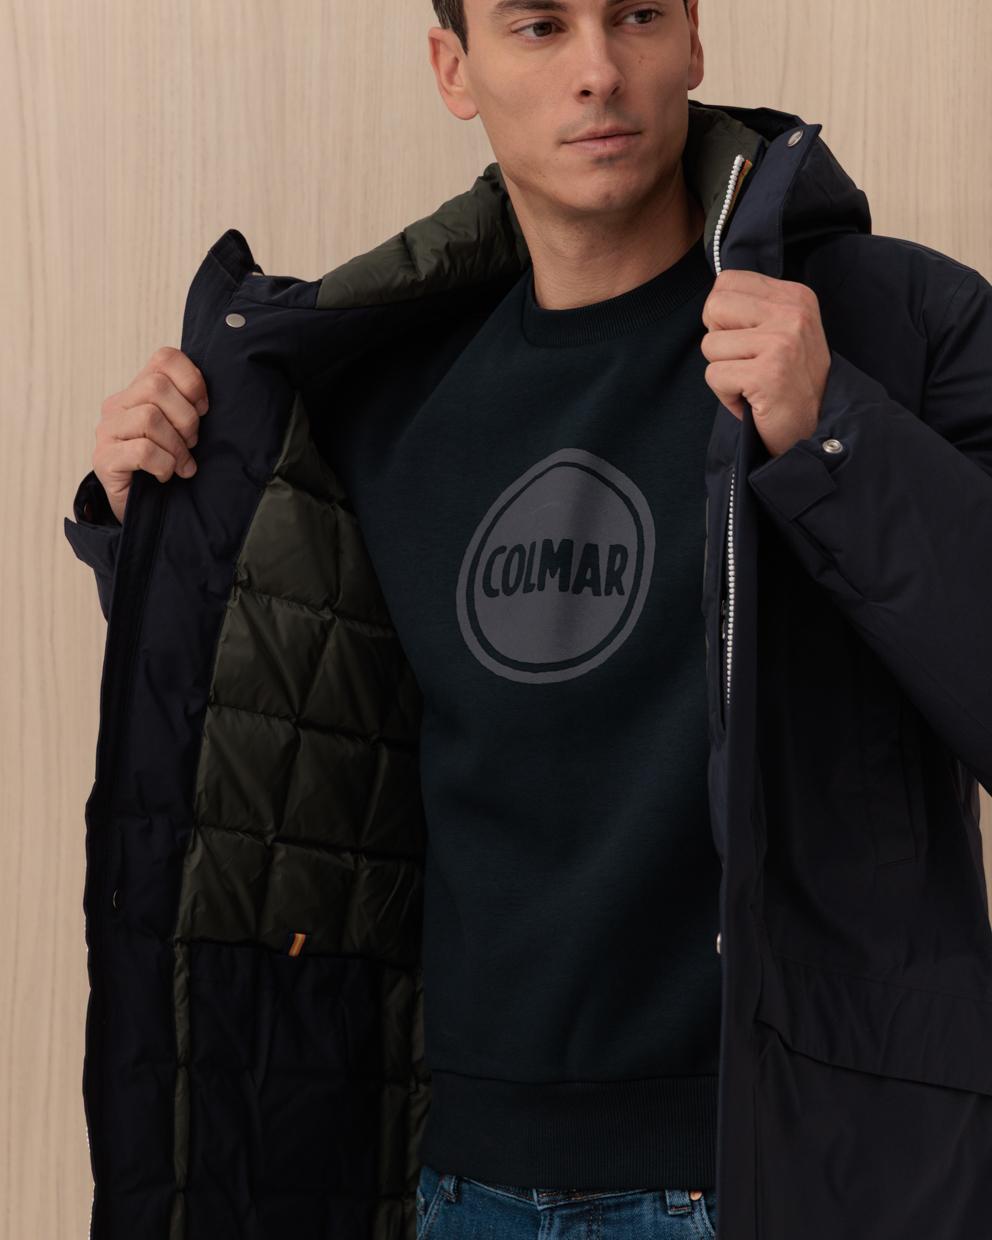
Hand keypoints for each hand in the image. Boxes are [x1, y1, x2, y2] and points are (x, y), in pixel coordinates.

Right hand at [92, 346, 208, 522]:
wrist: (141, 510)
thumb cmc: (166, 466)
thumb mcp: (181, 432)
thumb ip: (189, 408)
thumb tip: (211, 399)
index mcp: (138, 391)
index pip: (164, 358)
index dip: (192, 380)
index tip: (203, 409)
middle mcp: (118, 405)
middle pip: (157, 386)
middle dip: (186, 419)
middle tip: (191, 444)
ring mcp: (107, 431)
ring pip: (150, 417)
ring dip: (176, 446)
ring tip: (180, 464)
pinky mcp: (104, 459)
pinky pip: (143, 450)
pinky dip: (163, 465)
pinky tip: (165, 475)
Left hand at [700, 270, 831, 458]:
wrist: (816, 427)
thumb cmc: (789, 382)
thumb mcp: (781, 330)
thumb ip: (752, 307)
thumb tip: (711, 299)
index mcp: (795, 296)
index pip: (728, 280)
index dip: (722, 314)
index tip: (744, 338)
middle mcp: (792, 313)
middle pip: (714, 305)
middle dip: (717, 339)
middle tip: (744, 360)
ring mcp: (781, 342)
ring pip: (710, 345)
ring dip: (723, 371)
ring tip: (752, 382)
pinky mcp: (767, 374)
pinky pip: (714, 376)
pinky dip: (726, 395)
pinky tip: (752, 399)